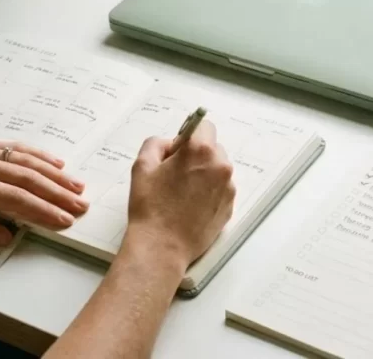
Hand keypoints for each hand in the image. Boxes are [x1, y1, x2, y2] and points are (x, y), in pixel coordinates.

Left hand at [0, 141, 88, 245]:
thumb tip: (7, 235)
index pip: (15, 199)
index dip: (43, 211)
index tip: (64, 221)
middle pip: (28, 178)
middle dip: (58, 194)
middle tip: (81, 206)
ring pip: (27, 161)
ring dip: (56, 174)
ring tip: (78, 187)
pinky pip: (16, 147)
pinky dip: (39, 155)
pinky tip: (56, 164)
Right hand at [125, 121, 235, 267]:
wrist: (162, 246)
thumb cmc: (150, 207)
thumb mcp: (142, 166)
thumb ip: (157, 143)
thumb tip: (172, 144)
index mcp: (200, 151)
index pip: (204, 125)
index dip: (189, 136)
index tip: (178, 151)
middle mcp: (220, 166)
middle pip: (213, 148)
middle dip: (197, 155)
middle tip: (176, 175)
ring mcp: (228, 187)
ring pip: (218, 169)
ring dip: (204, 174)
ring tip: (183, 194)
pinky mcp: (230, 206)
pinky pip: (221, 189)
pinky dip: (209, 192)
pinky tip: (191, 206)